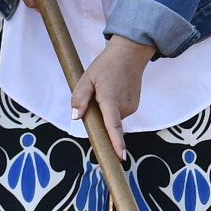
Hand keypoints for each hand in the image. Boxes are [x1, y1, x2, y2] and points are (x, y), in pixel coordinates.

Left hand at [74, 35, 153, 150]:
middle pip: (107, 123)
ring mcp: (131, 107)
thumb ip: (80, 98)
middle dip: (98, 116)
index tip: (120, 157)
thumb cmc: (106, 65)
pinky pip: (119, 113)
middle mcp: (124, 106)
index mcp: (110, 100)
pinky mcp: (134, 106)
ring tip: (105, 90)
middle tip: (94, 96)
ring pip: (113, 118)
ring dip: (106, 111)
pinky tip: (113, 92)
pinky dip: (113, 108)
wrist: (130, 54)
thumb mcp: (87, 78)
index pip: (114, 126)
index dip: (117, 143)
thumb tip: (75, 117)